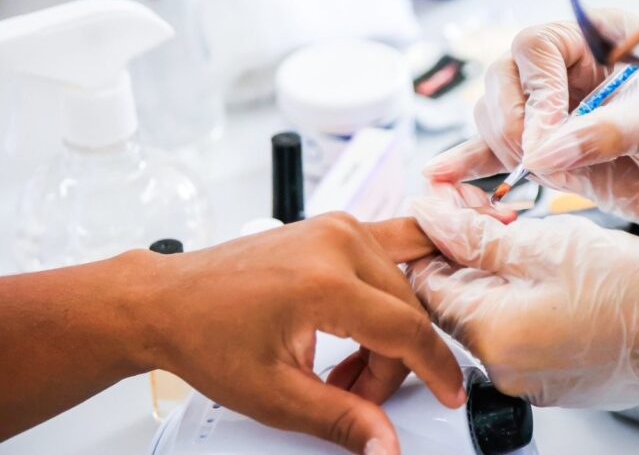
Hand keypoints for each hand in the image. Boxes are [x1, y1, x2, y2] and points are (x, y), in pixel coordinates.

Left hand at [143, 213, 460, 454]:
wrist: (168, 301)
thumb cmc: (205, 336)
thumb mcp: (273, 395)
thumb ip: (340, 419)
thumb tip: (385, 443)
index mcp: (323, 281)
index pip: (406, 329)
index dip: (435, 369)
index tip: (450, 392)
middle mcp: (337, 243)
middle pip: (405, 312)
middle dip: (391, 363)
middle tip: (350, 393)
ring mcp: (338, 228)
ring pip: (401, 288)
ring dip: (387, 332)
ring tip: (344, 364)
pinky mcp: (336, 226)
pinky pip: (393, 248)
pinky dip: (397, 284)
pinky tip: (388, 308)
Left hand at [406, 193, 638, 411]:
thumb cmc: (635, 286)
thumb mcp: (548, 243)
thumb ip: (478, 235)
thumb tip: (429, 215)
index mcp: (492, 333)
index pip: (425, 283)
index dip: (432, 236)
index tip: (452, 205)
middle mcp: (501, 367)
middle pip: (454, 299)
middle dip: (464, 249)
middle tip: (492, 210)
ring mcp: (526, 378)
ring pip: (485, 312)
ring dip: (492, 270)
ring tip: (522, 231)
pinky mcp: (550, 378)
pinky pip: (514, 331)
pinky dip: (518, 297)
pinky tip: (543, 267)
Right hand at [424, 19, 638, 248]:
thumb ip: (606, 133)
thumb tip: (543, 152)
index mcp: (599, 42)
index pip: (538, 45)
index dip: (534, 89)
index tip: (547, 138)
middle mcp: (569, 73)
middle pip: (505, 79)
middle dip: (512, 121)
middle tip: (538, 161)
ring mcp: (555, 115)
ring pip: (496, 116)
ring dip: (498, 145)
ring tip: (525, 175)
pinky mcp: (549, 154)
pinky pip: (497, 153)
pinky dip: (470, 164)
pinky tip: (439, 177)